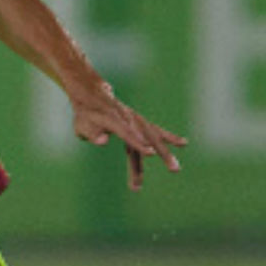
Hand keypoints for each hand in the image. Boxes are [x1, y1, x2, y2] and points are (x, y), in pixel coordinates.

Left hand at [70, 87, 186, 190]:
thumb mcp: (81, 125)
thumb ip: (92, 134)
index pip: (127, 133)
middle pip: (147, 136)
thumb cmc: (85, 115)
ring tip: (175, 169)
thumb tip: (103, 141)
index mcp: (112, 119)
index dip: (138, 143)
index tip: (150, 154)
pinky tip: (183, 143)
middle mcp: (129, 119)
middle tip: (173, 169)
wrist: (93, 96)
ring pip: (153, 137)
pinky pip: (156, 132)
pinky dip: (169, 138)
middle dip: (160, 152)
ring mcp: (136, 120)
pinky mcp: (139, 123)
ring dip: (165, 153)